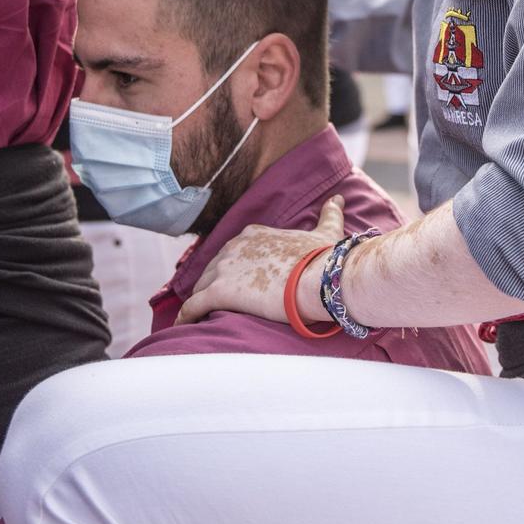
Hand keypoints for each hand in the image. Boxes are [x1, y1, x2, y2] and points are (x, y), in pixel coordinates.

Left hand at [178, 196, 344, 326]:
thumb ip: (330, 214)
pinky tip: (185, 325)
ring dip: (200, 300)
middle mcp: (233, 247)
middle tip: (219, 302)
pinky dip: (187, 315)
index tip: (237, 280)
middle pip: (214, 268)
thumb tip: (339, 198)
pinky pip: (194, 306)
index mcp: (253, 234)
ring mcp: (224, 269)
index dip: (233, 267)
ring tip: (201, 316)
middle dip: (215, 283)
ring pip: (202, 286)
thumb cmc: (323, 258)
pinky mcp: (220, 292)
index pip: (233, 252)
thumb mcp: (326, 232)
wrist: (320, 280)